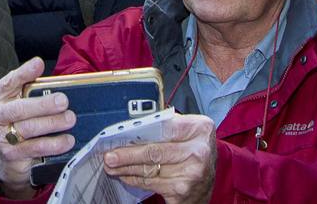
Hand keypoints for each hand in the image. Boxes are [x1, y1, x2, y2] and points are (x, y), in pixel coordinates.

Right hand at [0, 58, 75, 197]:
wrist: (6, 153)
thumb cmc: (15, 117)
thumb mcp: (17, 97)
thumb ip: (26, 81)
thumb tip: (39, 64)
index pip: (9, 82)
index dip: (24, 73)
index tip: (39, 64)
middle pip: (19, 109)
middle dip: (43, 105)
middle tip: (63, 101)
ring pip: (28, 129)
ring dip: (52, 124)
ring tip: (70, 119)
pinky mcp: (10, 155)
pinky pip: (35, 148)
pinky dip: (53, 144)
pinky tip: (67, 140)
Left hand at [102, 113, 216, 203]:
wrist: (208, 182)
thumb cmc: (193, 151)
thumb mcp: (188, 132)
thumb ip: (168, 126)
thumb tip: (132, 127)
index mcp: (200, 129)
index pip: (164, 127)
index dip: (139, 132)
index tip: (119, 135)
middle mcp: (199, 151)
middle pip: (154, 152)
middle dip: (127, 155)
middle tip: (109, 156)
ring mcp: (191, 174)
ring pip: (149, 170)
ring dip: (126, 169)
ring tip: (112, 166)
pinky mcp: (182, 191)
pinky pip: (151, 184)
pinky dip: (135, 179)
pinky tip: (125, 175)